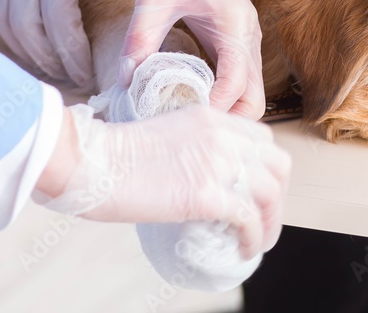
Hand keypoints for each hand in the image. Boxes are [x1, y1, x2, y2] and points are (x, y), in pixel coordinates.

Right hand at [35, 104, 290, 258]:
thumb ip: (192, 147)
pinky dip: (254, 237)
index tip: (258, 192)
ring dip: (271, 222)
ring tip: (258, 242)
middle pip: (276, 164)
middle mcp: (221, 135)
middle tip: (264, 220)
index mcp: (211, 117)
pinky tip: (245, 249)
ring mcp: (216, 163)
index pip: (262, 139)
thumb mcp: (165, 135)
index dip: (267, 169)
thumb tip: (200, 178)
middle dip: (278, 196)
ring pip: (269, 193)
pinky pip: (248, 218)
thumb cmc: (112, 154)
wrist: (90, 160)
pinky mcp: (205, 193)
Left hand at [111, 0, 264, 118]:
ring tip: (183, 122)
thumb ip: (142, 37)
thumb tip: (125, 79)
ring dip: (223, 109)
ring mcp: (241, 35)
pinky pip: (233, 76)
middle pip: (253, 96)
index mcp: (237, 24)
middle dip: (227, 120)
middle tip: (186, 134)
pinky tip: (184, 100)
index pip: (238, 84)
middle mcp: (247, 33)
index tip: (185, 127)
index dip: (216, 110)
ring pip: (246, 89)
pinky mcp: (228, 35)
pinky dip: (217, 94)